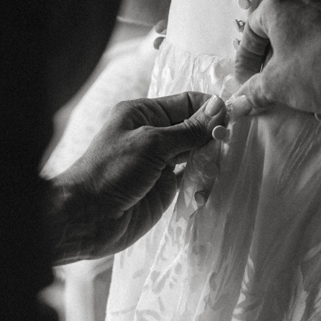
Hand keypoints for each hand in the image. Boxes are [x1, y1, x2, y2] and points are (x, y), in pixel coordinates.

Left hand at [48, 92, 226, 261]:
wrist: (87, 218)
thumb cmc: (112, 172)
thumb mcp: (152, 144)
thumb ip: (188, 129)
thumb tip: (219, 108)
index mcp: (144, 113)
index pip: (186, 102)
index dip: (210, 108)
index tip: (234, 118)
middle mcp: (154, 134)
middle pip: (195, 127)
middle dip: (213, 134)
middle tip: (228, 144)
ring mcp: (161, 162)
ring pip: (197, 153)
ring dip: (210, 159)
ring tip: (216, 166)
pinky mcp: (166, 187)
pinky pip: (192, 178)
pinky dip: (203, 181)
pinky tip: (207, 185)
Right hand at [231, 0, 320, 117]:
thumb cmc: (318, 68)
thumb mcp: (276, 84)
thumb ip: (254, 91)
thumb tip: (241, 101)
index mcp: (278, 6)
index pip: (250, 32)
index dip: (244, 60)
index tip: (245, 79)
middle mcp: (304, 2)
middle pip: (275, 31)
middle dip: (268, 60)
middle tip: (264, 84)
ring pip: (300, 36)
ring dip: (290, 60)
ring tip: (290, 86)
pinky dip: (313, 59)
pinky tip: (315, 81)